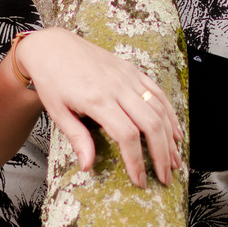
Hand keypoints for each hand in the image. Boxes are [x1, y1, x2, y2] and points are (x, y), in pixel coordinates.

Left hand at [15, 29, 182, 186]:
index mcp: (97, 99)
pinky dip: (170, 114)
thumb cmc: (52, 79)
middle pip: (151, 124)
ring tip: (174, 161)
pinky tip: (175, 133)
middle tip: (165, 178)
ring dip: (170, 138)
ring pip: (159, 109)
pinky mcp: (133, 71)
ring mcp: (128, 77)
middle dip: (161, 155)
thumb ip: (77, 138)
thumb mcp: (57, 112)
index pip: (127, 135)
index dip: (136, 161)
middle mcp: (117, 87)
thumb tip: (88, 166)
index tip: (140, 180)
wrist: (52, 46)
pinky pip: (158, 93)